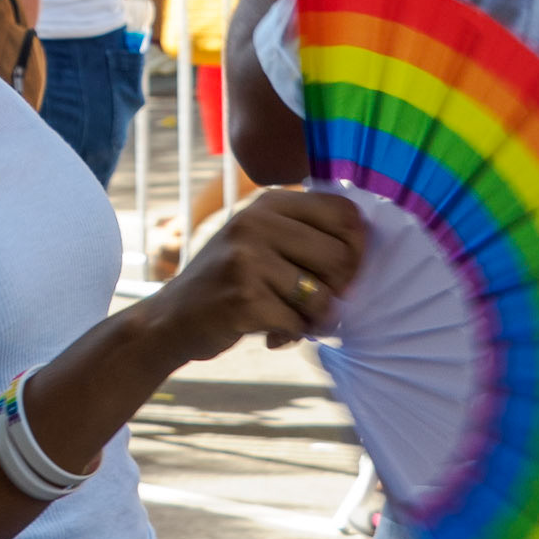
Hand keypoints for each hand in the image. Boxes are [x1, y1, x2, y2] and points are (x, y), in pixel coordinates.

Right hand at [153, 188, 364, 360]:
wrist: (170, 319)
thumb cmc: (230, 283)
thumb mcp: (261, 240)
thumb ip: (306, 234)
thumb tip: (368, 248)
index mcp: (269, 202)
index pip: (346, 213)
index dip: (358, 249)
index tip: (341, 274)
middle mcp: (256, 221)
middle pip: (341, 258)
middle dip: (338, 293)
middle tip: (316, 306)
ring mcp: (246, 258)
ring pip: (322, 296)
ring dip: (314, 320)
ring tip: (290, 320)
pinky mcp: (242, 297)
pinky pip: (297, 323)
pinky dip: (291, 336)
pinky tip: (270, 335)